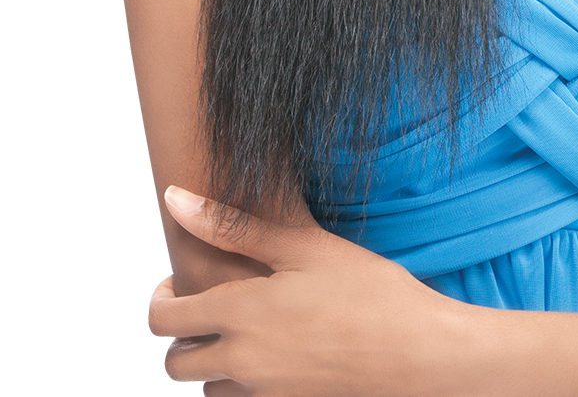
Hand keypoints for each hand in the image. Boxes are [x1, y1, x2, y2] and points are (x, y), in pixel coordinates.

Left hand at [148, 185, 468, 393]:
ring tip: (246, 330)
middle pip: (175, 364)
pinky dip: (242, 384)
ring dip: (212, 363)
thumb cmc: (368, 292)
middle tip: (210, 306)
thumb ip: (232, 225)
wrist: (417, 352)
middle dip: (181, 335)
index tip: (176, 282)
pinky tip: (273, 355)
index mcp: (239, 315)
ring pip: (206, 389)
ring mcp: (263, 393)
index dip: (160, 299)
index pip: (163, 320)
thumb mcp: (302, 245)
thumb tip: (176, 200)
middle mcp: (242, 362)